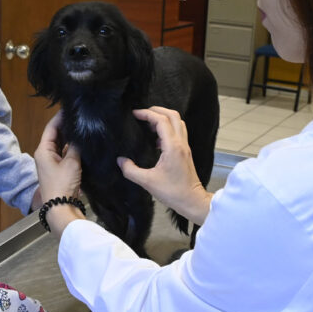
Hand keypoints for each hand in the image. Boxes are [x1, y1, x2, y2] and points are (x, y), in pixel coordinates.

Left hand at [34, 111, 81, 202]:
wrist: (60, 208)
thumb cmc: (62, 184)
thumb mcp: (72, 162)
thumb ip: (76, 146)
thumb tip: (80, 134)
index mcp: (43, 150)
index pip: (51, 127)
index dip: (60, 117)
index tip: (70, 108)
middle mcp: (45, 155)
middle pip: (56, 135)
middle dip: (67, 126)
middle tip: (80, 116)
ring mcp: (52, 163)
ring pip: (62, 145)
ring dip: (71, 138)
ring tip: (83, 127)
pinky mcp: (59, 171)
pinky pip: (66, 155)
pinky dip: (73, 149)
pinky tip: (83, 144)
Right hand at [118, 107, 212, 224]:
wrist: (192, 200)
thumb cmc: (173, 192)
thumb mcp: (147, 182)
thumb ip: (131, 170)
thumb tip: (120, 161)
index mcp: (172, 146)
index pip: (161, 120)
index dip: (147, 114)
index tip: (134, 114)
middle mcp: (181, 143)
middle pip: (173, 115)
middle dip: (157, 110)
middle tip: (142, 114)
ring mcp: (185, 147)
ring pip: (178, 122)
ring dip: (164, 118)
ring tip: (148, 123)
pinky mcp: (185, 152)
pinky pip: (178, 132)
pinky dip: (167, 128)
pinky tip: (156, 139)